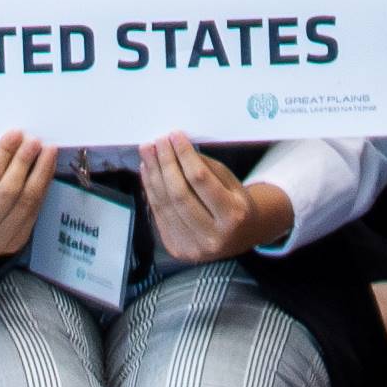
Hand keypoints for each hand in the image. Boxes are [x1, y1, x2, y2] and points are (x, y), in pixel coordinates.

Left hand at [138, 134, 287, 264]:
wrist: (239, 238)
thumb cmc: (235, 205)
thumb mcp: (231, 183)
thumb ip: (206, 167)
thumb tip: (176, 147)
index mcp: (233, 215)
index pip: (200, 180)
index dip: (184, 155)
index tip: (174, 137)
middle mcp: (213, 235)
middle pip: (179, 193)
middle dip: (165, 163)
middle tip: (157, 142)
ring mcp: (193, 246)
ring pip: (165, 204)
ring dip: (153, 175)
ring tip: (147, 153)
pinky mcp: (178, 249)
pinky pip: (159, 215)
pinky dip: (150, 191)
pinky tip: (148, 172)